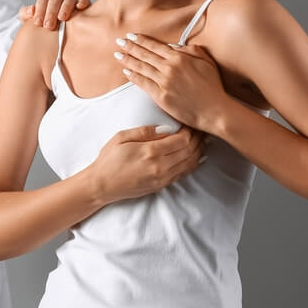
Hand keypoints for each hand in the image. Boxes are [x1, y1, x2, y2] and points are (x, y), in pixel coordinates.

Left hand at [19, 0, 90, 29]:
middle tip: (47, 26)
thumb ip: (25, 15)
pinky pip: (85, 1)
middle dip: (50, 12)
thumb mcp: (32, 22)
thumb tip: (31, 10)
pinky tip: (79, 8)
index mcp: (48, 1)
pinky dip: (83, 2)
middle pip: (55, 0)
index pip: (44, 0)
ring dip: (65, 7)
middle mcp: (60, 1)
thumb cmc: (45, 29)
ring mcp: (72, 3)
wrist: (56, 39)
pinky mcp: (84, 8)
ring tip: (61, 18)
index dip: (40, 9)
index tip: (37, 22)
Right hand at [85, 125, 208, 204]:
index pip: (181, 139)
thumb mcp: (121, 138)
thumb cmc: (108, 159)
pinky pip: (183, 173)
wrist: (102, 185)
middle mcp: (160, 166)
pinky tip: (199, 157)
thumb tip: (165, 128)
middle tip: (202, 128)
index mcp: (150, 152)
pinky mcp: (161, 185)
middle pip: (189, 150)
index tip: (191, 122)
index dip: (190, 130)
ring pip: (190, 163)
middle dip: (198, 138)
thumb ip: (144, 131)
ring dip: (200, 151)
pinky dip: (194, 164)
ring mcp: (162, 178)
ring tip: (205, 140)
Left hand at [115, 34, 227, 131]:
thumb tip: (175, 46)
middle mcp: (169, 67)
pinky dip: (133, 77)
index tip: (131, 36)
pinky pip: (143, 83)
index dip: (142, 40)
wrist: (214, 110)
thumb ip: (192, 50)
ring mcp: (164, 82)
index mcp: (180, 57)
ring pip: (141, 68)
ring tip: (118, 55)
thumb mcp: (207, 62)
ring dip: (128, 60)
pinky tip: (126, 72)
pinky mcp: (160, 96)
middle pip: (145, 55)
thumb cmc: (213, 87)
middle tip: (119, 42)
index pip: (155, 46)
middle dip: (130, 47)